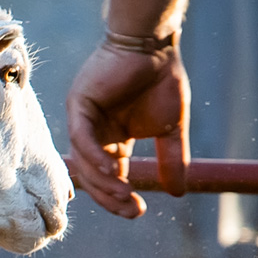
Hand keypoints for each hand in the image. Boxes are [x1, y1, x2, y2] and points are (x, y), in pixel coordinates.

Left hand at [65, 40, 189, 217]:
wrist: (155, 45)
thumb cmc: (162, 80)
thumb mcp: (171, 129)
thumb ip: (171, 160)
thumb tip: (179, 193)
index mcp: (112, 143)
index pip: (111, 178)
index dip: (120, 199)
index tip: (139, 211)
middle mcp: (94, 136)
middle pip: (95, 176)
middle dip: (110, 197)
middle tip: (130, 210)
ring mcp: (84, 122)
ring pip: (87, 161)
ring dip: (104, 181)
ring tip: (123, 194)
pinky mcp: (79, 106)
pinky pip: (82, 138)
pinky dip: (94, 156)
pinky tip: (112, 169)